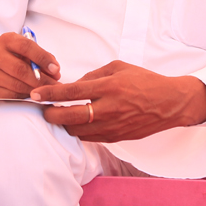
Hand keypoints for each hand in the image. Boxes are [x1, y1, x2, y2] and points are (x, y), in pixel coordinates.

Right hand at [0, 31, 60, 98]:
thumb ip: (42, 57)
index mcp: (7, 40)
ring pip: (16, 85)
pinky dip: (24, 97)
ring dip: (35, 90)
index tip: (56, 69)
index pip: (26, 46)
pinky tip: (33, 96)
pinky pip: (10, 96)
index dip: (43, 58)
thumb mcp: (26, 52)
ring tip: (46, 92)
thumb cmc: (15, 58)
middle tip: (55, 85)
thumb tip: (55, 71)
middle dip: (41, 80)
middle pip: (20, 69)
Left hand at [33, 60, 205, 142]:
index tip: (35, 94)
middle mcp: (109, 109)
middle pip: (69, 117)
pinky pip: (89, 138)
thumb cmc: (145, 81)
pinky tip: (76, 122)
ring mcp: (112, 126)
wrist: (169, 103)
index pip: (72, 92)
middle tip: (43, 109)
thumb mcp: (119, 67)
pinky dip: (79, 130)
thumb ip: (94, 76)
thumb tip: (73, 85)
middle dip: (50, 114)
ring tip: (58, 115)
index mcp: (109, 87)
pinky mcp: (116, 137)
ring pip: (77, 131)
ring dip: (64, 123)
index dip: (50, 94)